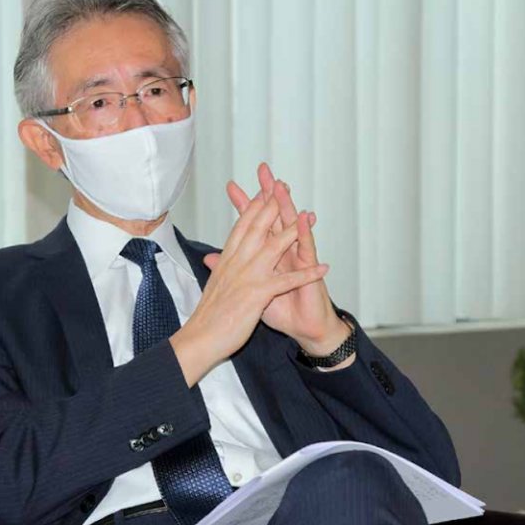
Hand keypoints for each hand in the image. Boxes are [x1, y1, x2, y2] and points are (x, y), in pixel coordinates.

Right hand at [170, 191, 328, 386]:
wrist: (200, 338)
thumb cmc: (207, 316)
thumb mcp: (211, 286)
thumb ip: (217, 269)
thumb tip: (211, 258)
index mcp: (227, 260)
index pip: (242, 227)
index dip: (255, 208)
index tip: (265, 192)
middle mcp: (236, 263)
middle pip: (257, 228)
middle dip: (273, 205)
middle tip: (284, 186)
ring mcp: (248, 277)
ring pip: (273, 247)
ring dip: (294, 231)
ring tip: (310, 216)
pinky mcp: (258, 294)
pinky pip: (287, 280)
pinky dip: (307, 274)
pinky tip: (323, 268)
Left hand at [205, 163, 351, 360]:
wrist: (304, 329)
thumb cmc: (280, 310)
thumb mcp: (249, 289)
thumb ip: (232, 270)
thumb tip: (211, 257)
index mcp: (267, 255)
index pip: (254, 224)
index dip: (244, 206)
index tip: (232, 186)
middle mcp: (284, 252)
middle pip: (273, 217)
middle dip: (267, 194)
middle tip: (263, 170)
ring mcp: (298, 259)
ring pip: (292, 227)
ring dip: (287, 206)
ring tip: (281, 185)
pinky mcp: (311, 271)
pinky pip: (307, 250)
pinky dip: (305, 234)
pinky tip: (302, 218)